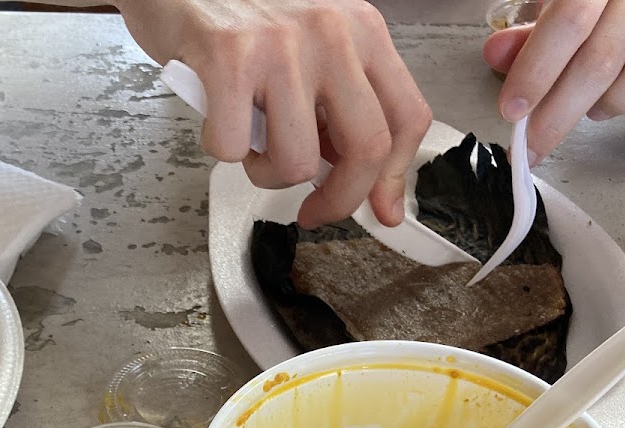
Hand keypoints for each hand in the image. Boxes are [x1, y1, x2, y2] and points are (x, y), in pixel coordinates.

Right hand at [114, 0, 431, 227]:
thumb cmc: (240, 12)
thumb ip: (337, 103)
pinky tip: (217, 120)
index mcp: (361, 30)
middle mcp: (331, 33)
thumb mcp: (310, 46)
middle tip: (311, 211)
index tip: (378, 210)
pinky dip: (223, 151)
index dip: (391, 179)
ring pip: (297, 161)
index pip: (406, 117)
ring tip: (250, 144)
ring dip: (267, 174)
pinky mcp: (228, 57)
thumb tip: (353, 177)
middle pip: (365, 148)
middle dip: (338, 200)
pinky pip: (234, 147)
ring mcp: (281, 46)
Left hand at [484, 0, 624, 163]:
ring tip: (594, 107)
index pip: (569, 17)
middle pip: (603, 54)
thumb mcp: (574, 1)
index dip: (536, 69)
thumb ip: (537, 30)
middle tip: (534, 143)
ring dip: (613, 101)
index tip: (513, 110)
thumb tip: (496, 54)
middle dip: (560, 111)